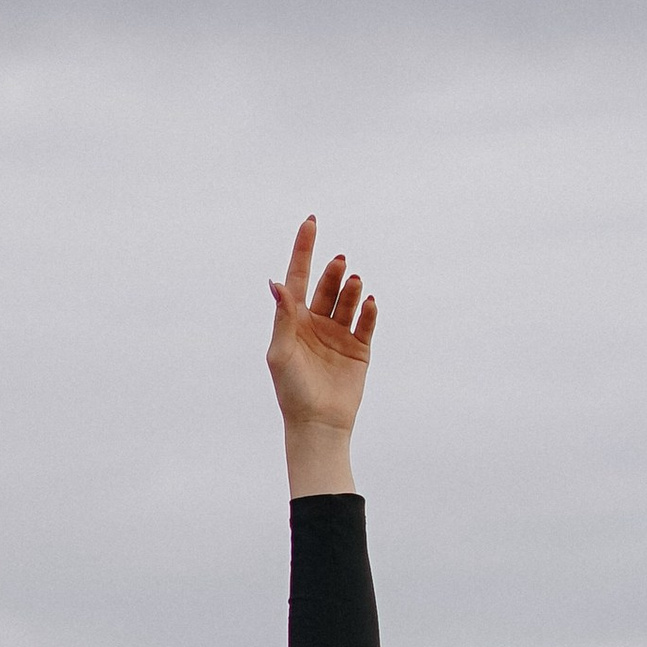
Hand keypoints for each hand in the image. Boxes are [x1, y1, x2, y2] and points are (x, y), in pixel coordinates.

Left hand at [266, 215, 373, 494]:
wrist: (317, 424)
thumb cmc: (291, 391)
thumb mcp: (281, 352)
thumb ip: (283, 316)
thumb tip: (275, 282)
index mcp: (293, 322)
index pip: (297, 277)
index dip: (303, 249)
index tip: (311, 222)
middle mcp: (316, 324)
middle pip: (326, 286)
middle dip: (333, 272)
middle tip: (340, 263)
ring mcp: (338, 335)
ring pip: (348, 301)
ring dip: (351, 289)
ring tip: (355, 282)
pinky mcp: (359, 349)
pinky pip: (367, 323)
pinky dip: (369, 311)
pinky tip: (370, 301)